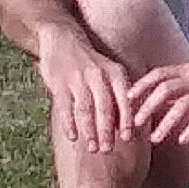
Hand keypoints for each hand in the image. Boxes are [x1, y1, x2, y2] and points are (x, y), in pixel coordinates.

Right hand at [37, 25, 138, 154]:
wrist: (62, 38)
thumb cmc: (91, 63)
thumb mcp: (110, 72)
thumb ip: (118, 96)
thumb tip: (128, 126)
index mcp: (115, 73)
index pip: (124, 100)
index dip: (126, 120)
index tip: (127, 138)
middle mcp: (99, 75)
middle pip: (104, 107)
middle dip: (107, 131)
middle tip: (108, 149)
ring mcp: (78, 78)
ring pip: (85, 108)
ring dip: (89, 130)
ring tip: (92, 148)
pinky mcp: (59, 82)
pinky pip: (65, 106)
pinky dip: (69, 123)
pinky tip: (72, 137)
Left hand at [125, 58, 188, 147]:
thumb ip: (178, 86)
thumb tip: (152, 99)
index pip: (159, 73)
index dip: (142, 85)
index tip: (127, 98)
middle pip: (166, 89)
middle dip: (148, 106)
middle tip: (135, 123)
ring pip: (183, 104)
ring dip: (166, 122)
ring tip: (155, 139)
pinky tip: (182, 140)